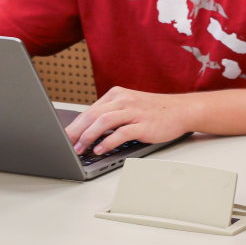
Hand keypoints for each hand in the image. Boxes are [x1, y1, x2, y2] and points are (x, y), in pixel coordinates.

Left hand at [64, 86, 193, 155]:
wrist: (182, 110)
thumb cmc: (154, 111)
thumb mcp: (130, 106)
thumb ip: (110, 115)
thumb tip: (85, 132)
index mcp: (118, 94)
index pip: (89, 110)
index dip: (74, 126)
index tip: (63, 139)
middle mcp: (124, 100)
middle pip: (92, 114)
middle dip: (75, 131)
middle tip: (65, 145)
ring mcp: (135, 111)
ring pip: (104, 121)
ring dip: (88, 136)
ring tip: (79, 149)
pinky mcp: (144, 124)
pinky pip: (121, 132)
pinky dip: (107, 142)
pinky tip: (99, 149)